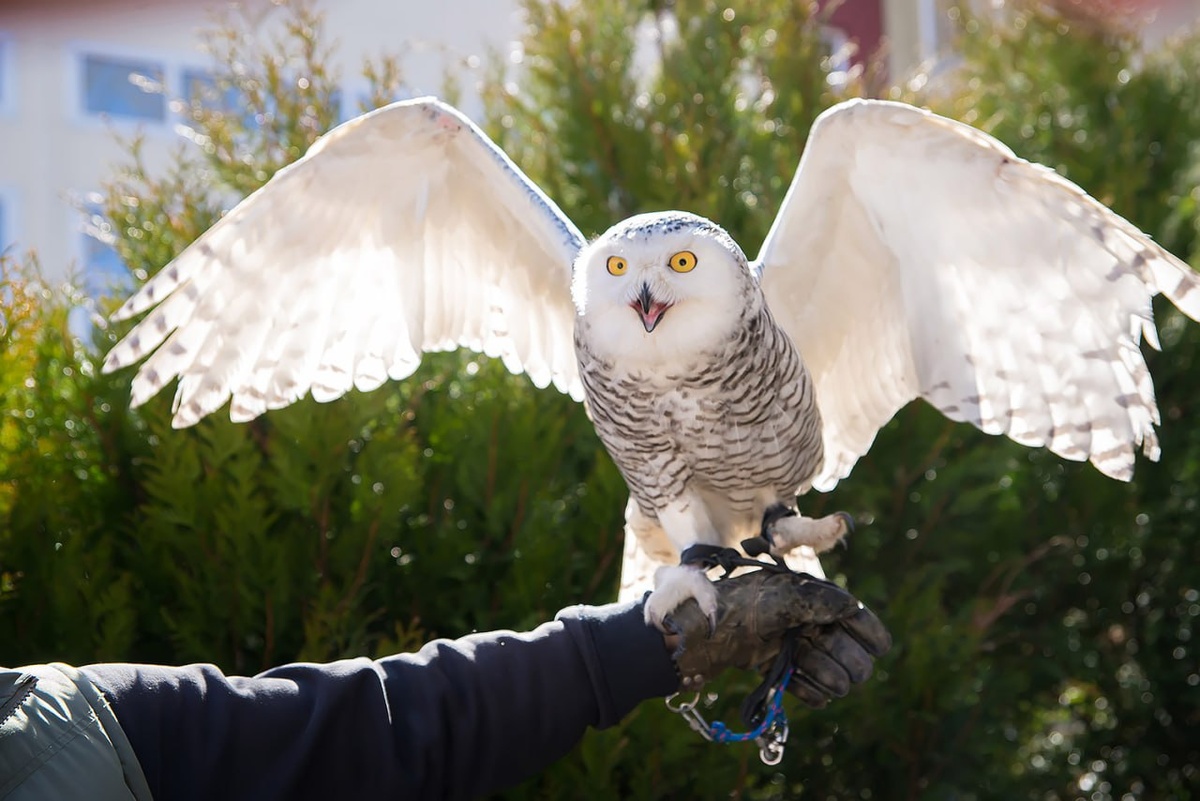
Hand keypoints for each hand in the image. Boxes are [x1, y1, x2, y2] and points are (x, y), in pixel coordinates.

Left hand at [661, 569, 889, 691]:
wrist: (701, 635)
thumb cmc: (740, 607)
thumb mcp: (783, 597)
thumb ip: (820, 602)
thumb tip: (851, 607)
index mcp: (809, 598)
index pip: (852, 615)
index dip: (868, 630)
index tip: (880, 647)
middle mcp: (805, 622)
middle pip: (847, 648)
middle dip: (848, 657)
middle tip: (840, 664)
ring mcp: (793, 647)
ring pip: (832, 672)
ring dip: (830, 675)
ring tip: (822, 675)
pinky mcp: (778, 669)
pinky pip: (810, 688)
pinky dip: (812, 691)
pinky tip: (810, 691)